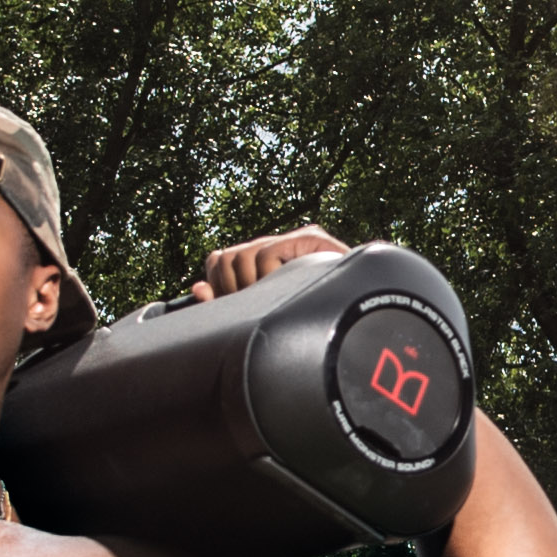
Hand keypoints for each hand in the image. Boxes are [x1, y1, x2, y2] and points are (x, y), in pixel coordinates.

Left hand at [188, 224, 347, 300]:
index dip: (216, 285)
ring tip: (275, 299)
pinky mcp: (310, 237)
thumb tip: (196, 289)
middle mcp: (274, 245)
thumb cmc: (310, 319)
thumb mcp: (259, 313)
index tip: (233, 305)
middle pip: (223, 259)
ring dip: (252, 286)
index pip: (216, 260)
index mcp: (261, 261)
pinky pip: (266, 255)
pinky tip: (288, 287)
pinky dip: (270, 277)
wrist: (359, 308)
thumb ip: (227, 301)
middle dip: (231, 290)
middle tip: (255, 307)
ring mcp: (293, 238)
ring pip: (241, 257)